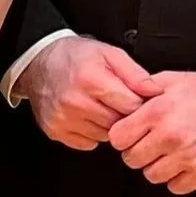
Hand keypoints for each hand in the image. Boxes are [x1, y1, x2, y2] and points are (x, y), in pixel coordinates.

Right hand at [17, 35, 159, 149]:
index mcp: (90, 80)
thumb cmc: (76, 57)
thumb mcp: (109, 54)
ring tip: (99, 106)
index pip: (131, 107)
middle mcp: (74, 102)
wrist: (39, 62)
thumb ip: (135, 74)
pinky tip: (86, 115)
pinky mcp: (56, 131)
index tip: (135, 98)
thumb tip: (156, 93)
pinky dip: (91, 132)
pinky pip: (88, 143)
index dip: (138, 103)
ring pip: (104, 136)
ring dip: (107, 125)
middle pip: (118, 124)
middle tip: (116, 102)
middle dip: (122, 115)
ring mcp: (63, 119)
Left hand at [107, 70, 195, 193]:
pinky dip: (177, 178)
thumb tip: (123, 100)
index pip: (118, 138)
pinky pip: (176, 187)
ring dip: (157, 166)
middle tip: (150, 145)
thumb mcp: (174, 80)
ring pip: (152, 175)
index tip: (130, 135)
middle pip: (132, 159)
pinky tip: (184, 163)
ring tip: (169, 153)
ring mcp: (188, 157)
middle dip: (138, 152)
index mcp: (158, 112)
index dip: (123, 137)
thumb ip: (144, 90)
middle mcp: (171, 136)